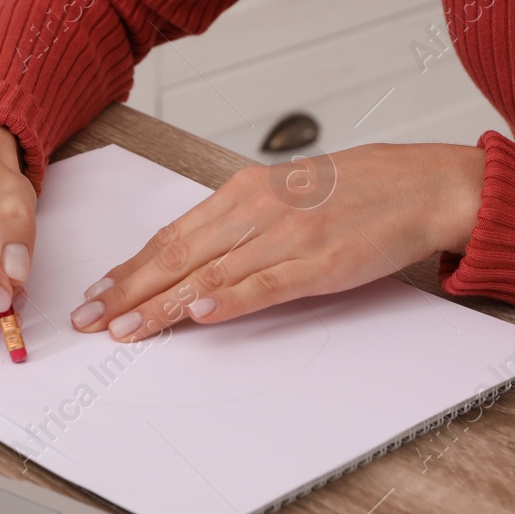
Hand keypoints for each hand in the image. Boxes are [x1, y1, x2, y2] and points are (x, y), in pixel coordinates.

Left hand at [68, 142, 484, 339]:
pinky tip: (197, 314)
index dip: (129, 267)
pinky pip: (264, 284)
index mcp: (244, 191)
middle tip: (88, 319)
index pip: (171, 235)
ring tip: (124, 328)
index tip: (96, 291)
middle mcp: (257, 210)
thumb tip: (195, 256)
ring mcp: (287, 236)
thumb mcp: (287, 195)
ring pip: (209, 273)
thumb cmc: (360, 191)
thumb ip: (240, 223)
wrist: (426, 185)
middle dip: (126, 289)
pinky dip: (228, 299)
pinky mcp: (319, 263)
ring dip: (162, 304)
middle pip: (177, 255)